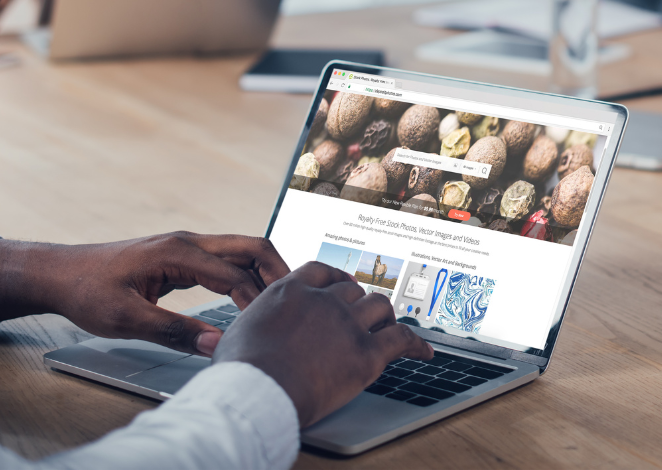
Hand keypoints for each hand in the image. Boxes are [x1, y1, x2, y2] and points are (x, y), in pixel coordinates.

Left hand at [0, 232, 289, 355]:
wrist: (61, 273)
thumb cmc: (87, 291)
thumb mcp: (127, 318)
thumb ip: (174, 331)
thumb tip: (216, 345)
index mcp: (178, 251)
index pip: (234, 273)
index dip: (255, 302)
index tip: (265, 330)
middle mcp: (188, 242)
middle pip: (251, 245)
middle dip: (278, 270)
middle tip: (296, 303)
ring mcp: (186, 246)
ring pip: (241, 250)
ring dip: (264, 272)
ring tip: (280, 304)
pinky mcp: (182, 256)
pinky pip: (226, 261)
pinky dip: (246, 276)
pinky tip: (250, 300)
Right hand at [213, 263, 433, 427]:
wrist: (257, 391)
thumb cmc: (241, 369)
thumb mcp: (239, 331)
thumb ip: (254, 324)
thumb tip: (238, 338)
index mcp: (291, 289)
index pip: (321, 270)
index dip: (336, 278)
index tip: (342, 285)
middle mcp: (322, 299)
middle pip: (353, 289)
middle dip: (359, 302)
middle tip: (365, 314)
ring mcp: (347, 324)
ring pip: (379, 307)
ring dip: (385, 316)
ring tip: (390, 327)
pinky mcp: (366, 353)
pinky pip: (401, 340)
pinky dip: (415, 344)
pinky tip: (423, 351)